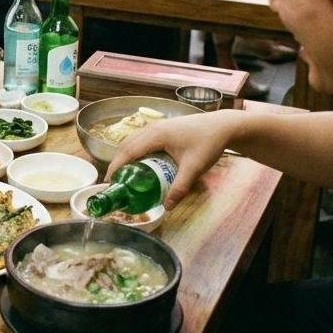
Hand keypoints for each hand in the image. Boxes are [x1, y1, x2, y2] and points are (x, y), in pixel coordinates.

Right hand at [107, 112, 236, 207]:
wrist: (223, 126)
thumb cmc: (208, 144)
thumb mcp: (193, 168)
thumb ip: (180, 187)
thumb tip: (167, 207)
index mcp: (155, 135)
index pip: (127, 151)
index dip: (116, 166)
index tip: (110, 182)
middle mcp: (151, 128)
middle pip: (125, 145)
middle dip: (117, 163)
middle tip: (115, 182)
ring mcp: (156, 126)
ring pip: (132, 140)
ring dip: (124, 156)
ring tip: (124, 174)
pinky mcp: (162, 127)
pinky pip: (140, 139)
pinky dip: (134, 150)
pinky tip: (139, 162)